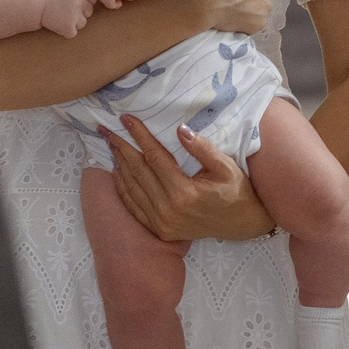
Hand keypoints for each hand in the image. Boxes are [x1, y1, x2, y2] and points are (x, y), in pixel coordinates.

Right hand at [39, 0, 96, 37]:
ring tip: (61, 16)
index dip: (83, 1)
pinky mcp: (69, 28)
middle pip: (89, 12)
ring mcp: (76, 16)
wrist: (36, 3)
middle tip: (65, 9)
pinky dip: (66, 31)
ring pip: (82, 23)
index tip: (72, 1)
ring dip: (74, 22)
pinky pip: (73, 33)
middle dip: (80, 12)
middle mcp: (81, 2)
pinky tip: (58, 23)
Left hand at [108, 115, 276, 242]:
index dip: (139, 136)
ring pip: (133, 189)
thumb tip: (179, 130)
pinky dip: (123, 189)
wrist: (242, 224)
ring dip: (120, 165)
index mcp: (183, 193)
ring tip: (110, 145)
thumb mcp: (225, 166)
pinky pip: (135, 207)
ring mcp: (162, 222)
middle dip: (121, 147)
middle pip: (138, 172)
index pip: (154, 157)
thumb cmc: (236, 190)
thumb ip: (201, 148)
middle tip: (106, 129)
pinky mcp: (160, 229)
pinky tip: (117, 174)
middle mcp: (168, 209)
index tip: (125, 119)